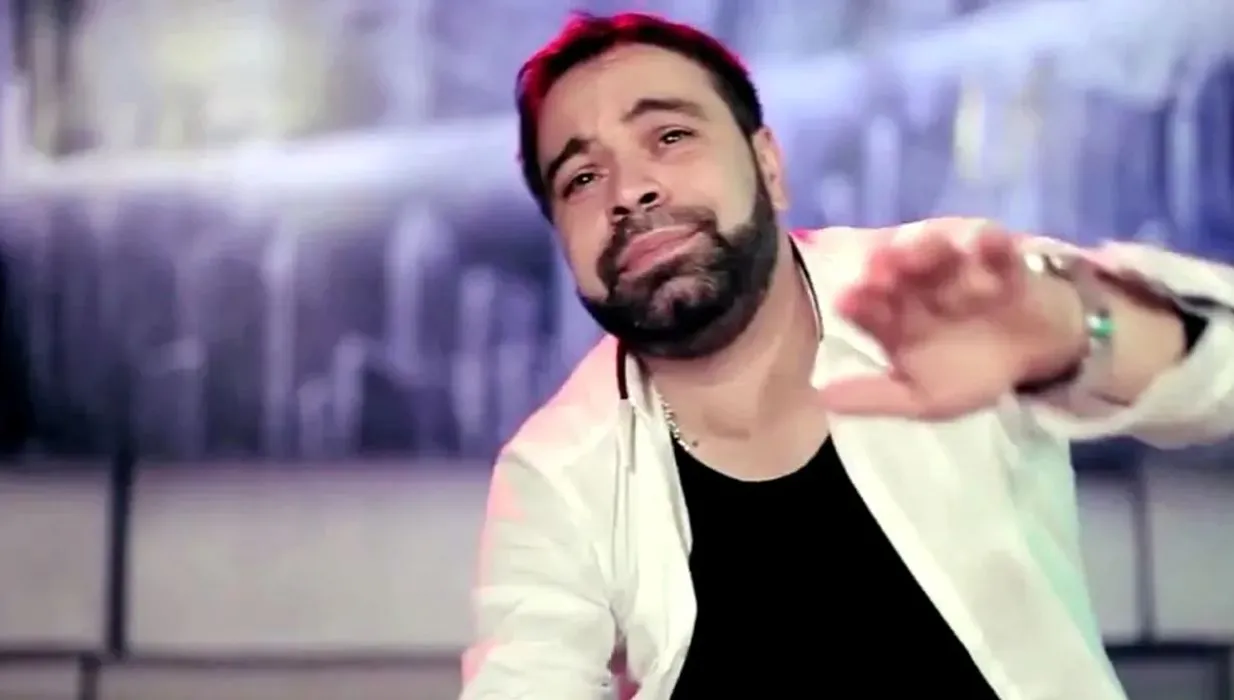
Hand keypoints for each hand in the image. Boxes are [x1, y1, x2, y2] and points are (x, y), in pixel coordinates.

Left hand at [818, 218, 1086, 419]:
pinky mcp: (1001, 263)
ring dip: (925, 249)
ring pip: (938, 253)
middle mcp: (917, 288)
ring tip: (913, 254)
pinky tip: (985, 243)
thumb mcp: (923, 398)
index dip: (858, 302)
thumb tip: (822, 400)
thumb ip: (876, 398)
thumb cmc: (970, 373)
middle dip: (886, 269)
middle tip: (877, 270)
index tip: (848, 300)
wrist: (1035, 359)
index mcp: (893, 318)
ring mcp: (958, 271)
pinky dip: (992, 245)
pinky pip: (996, 250)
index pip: (868, 307)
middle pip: (897, 273)